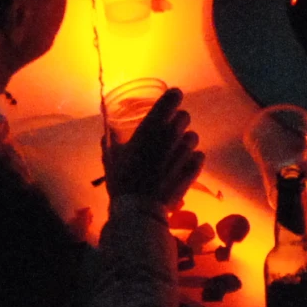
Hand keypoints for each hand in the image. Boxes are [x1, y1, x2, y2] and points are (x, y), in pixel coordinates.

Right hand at [103, 88, 203, 208]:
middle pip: (185, 116)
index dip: (173, 97)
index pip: (170, 100)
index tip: (172, 98)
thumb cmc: (122, 181)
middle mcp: (170, 136)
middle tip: (170, 129)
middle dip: (178, 120)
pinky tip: (184, 165)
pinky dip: (193, 159)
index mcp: (150, 128)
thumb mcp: (111, 158)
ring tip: (176, 151)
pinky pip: (199, 156)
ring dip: (185, 140)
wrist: (138, 210)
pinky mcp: (193, 170)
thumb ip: (110, 142)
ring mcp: (184, 153)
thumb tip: (107, 133)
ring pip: (193, 137)